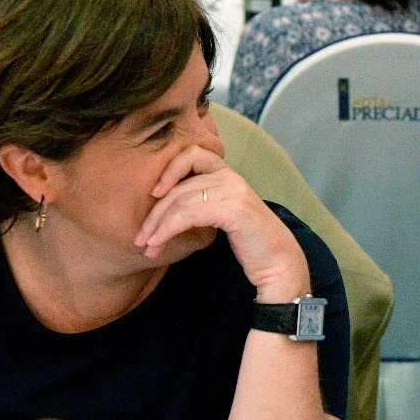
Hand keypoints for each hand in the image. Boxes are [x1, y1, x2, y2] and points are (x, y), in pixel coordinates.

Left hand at [134, 145, 310, 300]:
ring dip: (157, 225)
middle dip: (154, 213)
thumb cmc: (251, 245)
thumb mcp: (223, 217)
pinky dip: (168, 229)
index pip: (192, 154)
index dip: (169, 169)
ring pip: (181, 200)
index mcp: (229, 176)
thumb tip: (165, 209)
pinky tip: (159, 243)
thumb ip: (202, 205)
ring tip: (147, 246)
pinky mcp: (234, 210)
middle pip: (180, 185)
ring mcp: (234, 191)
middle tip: (140, 238)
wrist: (279, 264)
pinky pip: (189, 214)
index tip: (153, 194)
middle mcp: (232, 178)